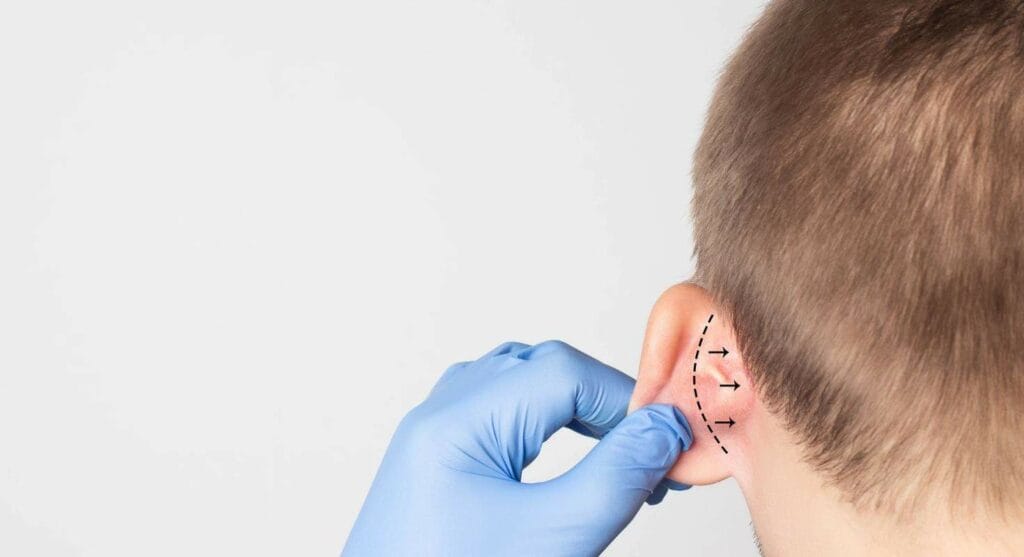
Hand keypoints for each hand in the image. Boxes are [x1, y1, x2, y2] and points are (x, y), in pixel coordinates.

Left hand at [342, 340, 692, 555]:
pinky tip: (563, 457)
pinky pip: (493, 412)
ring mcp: (430, 437)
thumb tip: (666, 428)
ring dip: (574, 408)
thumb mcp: (552, 541)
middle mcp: (437, 416)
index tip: (670, 441)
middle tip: (651, 453)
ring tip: (616, 455)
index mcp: (456, 424)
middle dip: (604, 403)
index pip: (561, 371)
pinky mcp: (434, 463)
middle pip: (539, 369)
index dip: (625, 398)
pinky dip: (541, 421)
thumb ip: (617, 477)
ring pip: (516, 385)